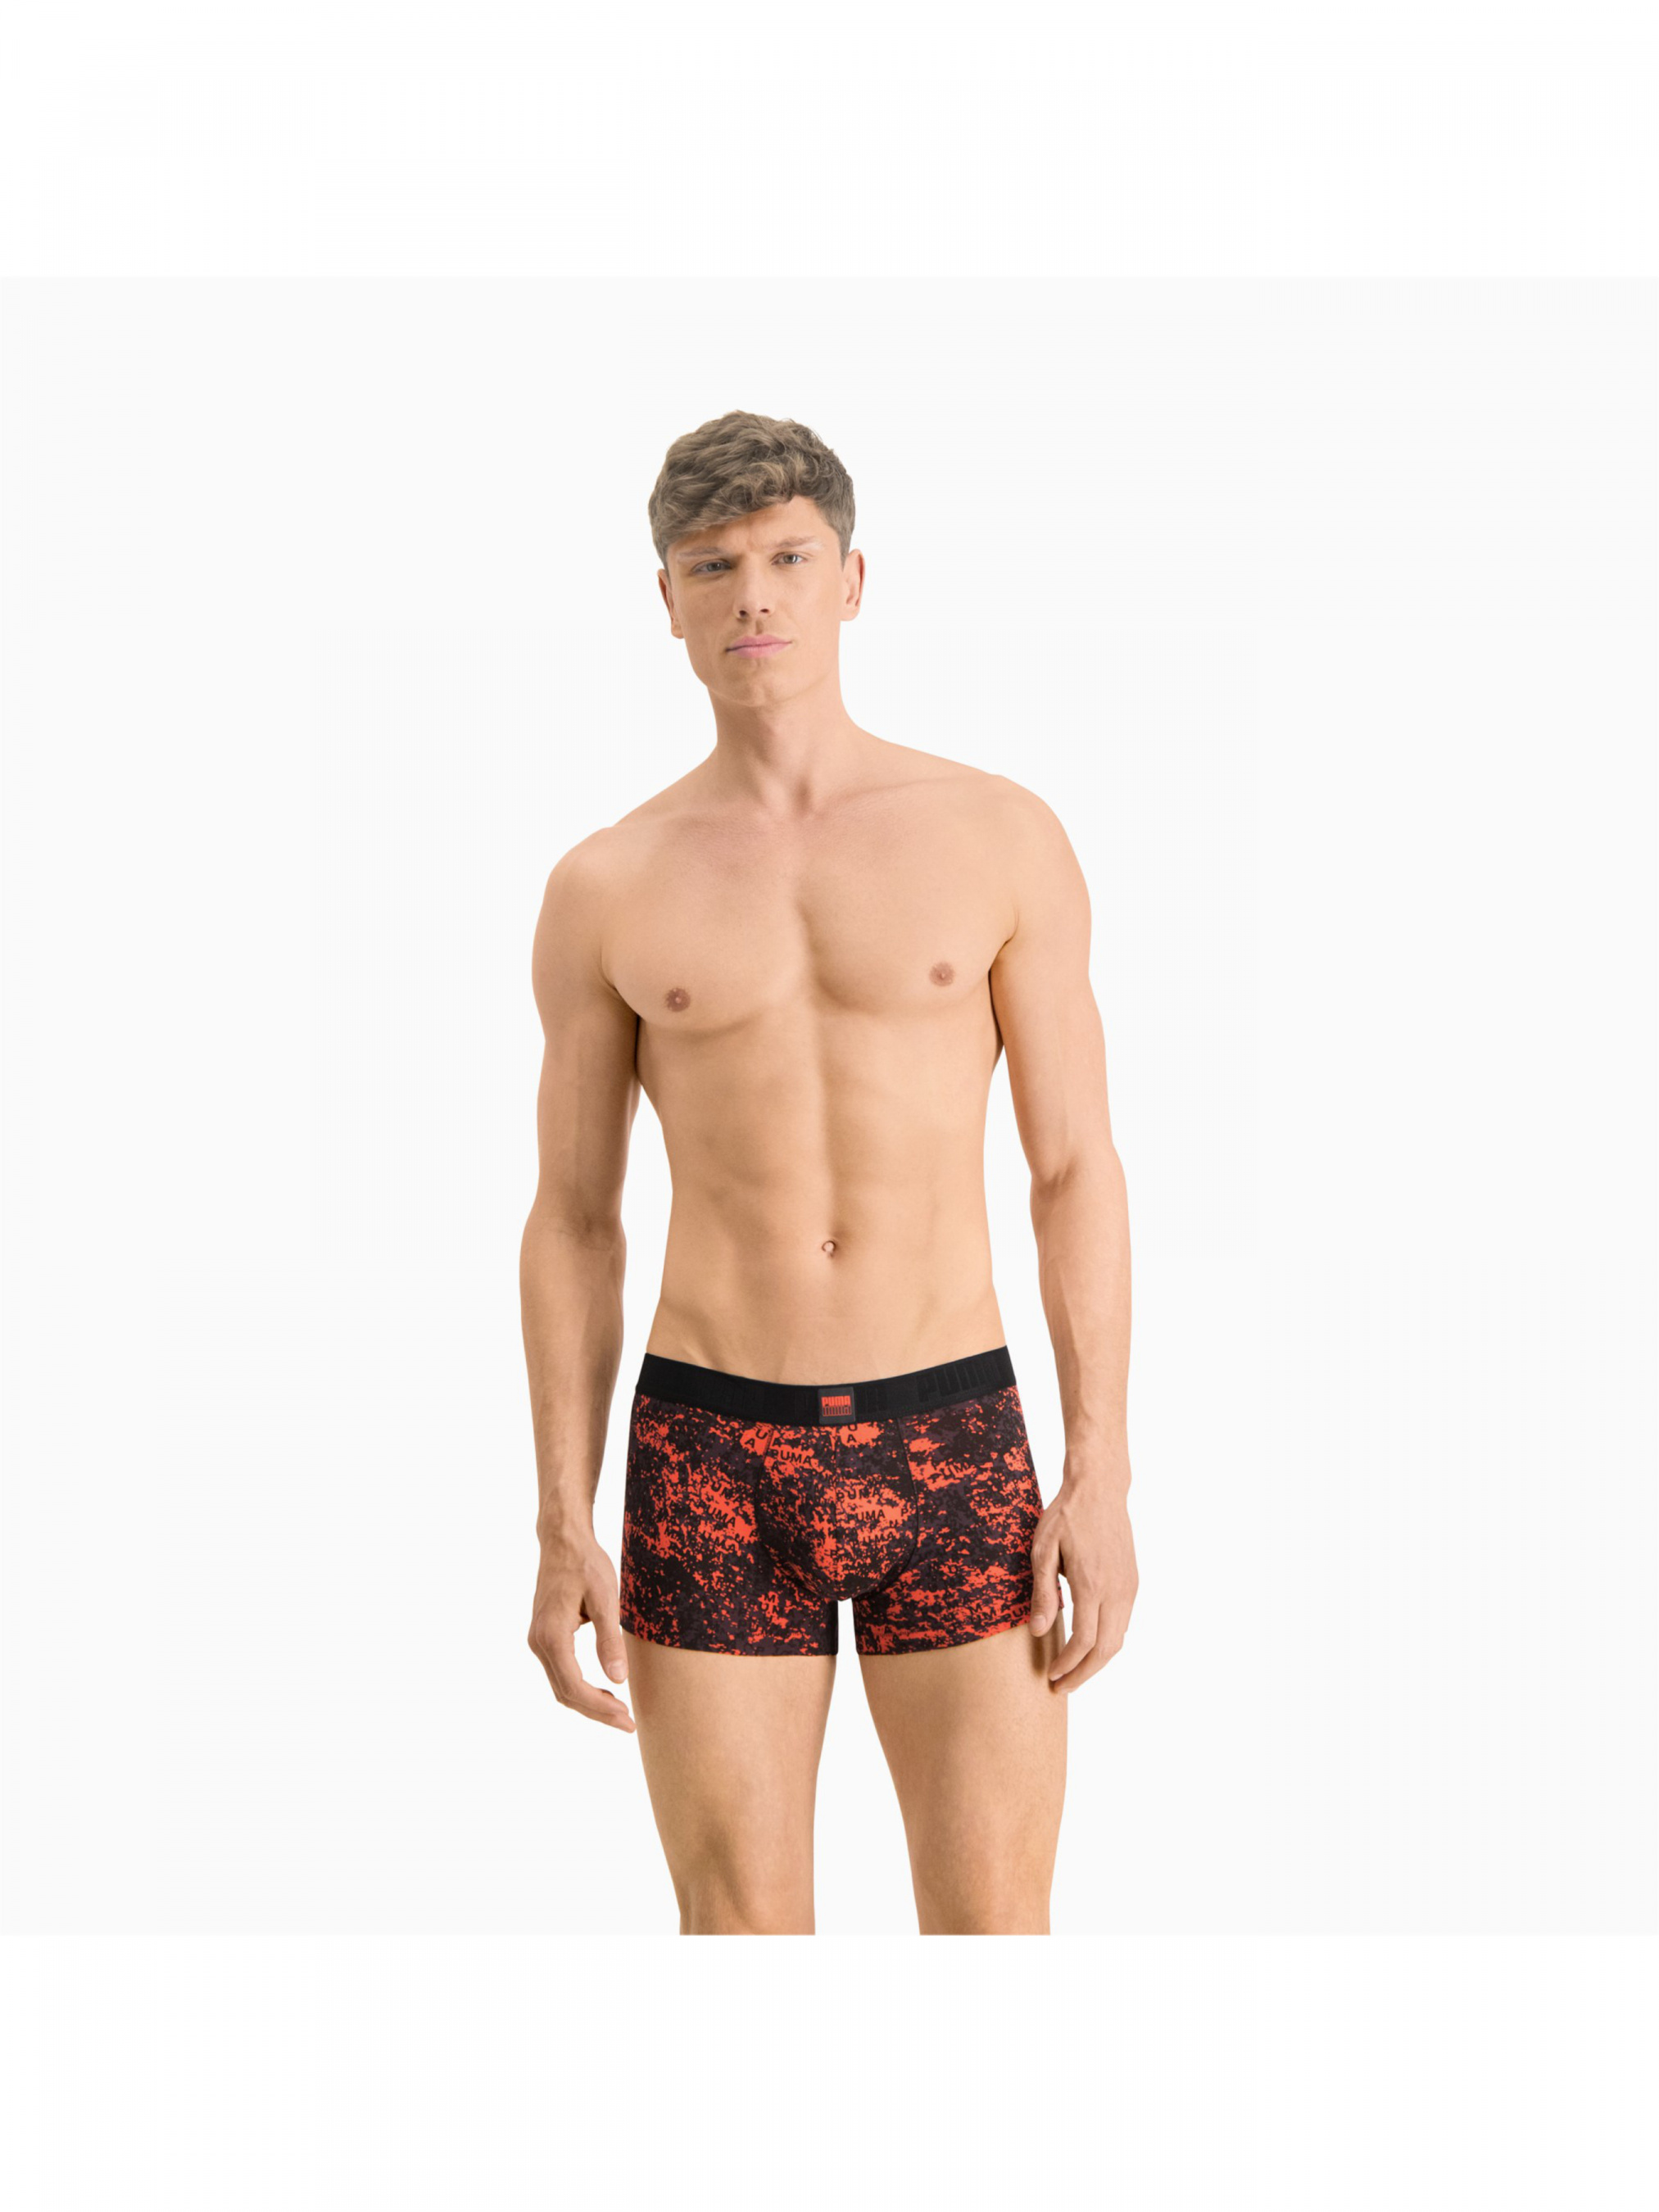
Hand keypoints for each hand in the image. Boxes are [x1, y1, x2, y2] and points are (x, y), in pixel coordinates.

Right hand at [527, 1528, 636, 1731]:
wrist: (563, 1540)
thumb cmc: (586, 1564)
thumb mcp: (606, 1599)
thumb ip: (610, 1640)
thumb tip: (618, 1679)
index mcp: (552, 1635)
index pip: (574, 1686)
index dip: (600, 1709)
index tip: (626, 1719)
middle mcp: (539, 1642)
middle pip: (565, 1692)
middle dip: (596, 1712)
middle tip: (627, 1724)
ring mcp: (538, 1640)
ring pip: (560, 1685)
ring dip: (588, 1702)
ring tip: (619, 1711)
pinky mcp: (544, 1636)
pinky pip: (559, 1672)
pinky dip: (580, 1687)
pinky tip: (604, 1690)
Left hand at [1028, 1463, 1137, 1692]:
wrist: (1100, 1489)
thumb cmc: (1067, 1517)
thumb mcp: (1042, 1551)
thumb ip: (1042, 1593)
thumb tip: (1037, 1631)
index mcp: (1092, 1584)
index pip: (1084, 1641)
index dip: (1068, 1665)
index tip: (1051, 1676)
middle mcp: (1117, 1590)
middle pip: (1107, 1650)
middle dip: (1083, 1674)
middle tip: (1060, 1687)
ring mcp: (1128, 1587)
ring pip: (1119, 1639)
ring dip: (1097, 1662)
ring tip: (1072, 1672)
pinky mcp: (1132, 1582)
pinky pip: (1123, 1623)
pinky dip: (1107, 1643)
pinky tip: (1087, 1645)